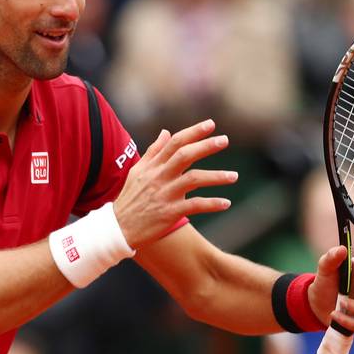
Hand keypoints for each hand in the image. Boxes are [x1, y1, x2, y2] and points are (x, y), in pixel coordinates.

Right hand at [113, 121, 236, 247]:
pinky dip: (211, 203)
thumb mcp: (138, 171)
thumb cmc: (130, 198)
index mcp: (153, 166)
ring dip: (216, 176)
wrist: (118, 228)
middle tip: (225, 140)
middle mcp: (159, 177)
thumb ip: (153, 151)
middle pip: (185, 155)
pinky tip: (226, 203)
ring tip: (234, 176)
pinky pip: (194, 205)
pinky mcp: (170, 212)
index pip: (175, 143)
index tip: (211, 124)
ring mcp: (165, 194)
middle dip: (206, 146)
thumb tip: (165, 132)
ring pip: (193, 179)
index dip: (193, 132)